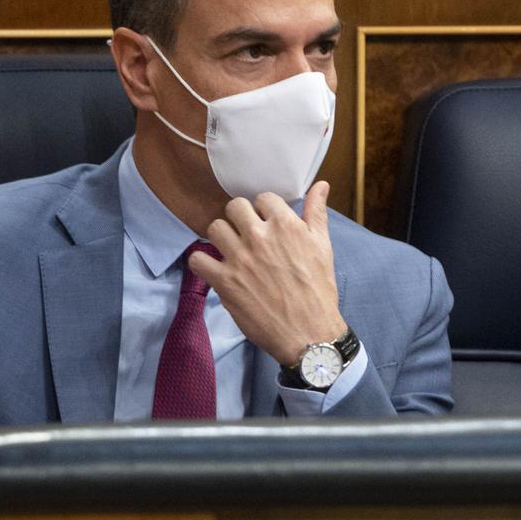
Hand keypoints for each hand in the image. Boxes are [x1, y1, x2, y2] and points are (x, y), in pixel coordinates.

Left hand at [188, 181, 346, 366]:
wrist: (308, 333)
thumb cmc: (318, 291)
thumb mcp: (322, 247)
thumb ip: (316, 213)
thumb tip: (320, 185)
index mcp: (285, 225)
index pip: (263, 198)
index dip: (264, 210)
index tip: (266, 223)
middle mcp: (259, 237)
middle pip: (234, 207)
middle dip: (240, 218)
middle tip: (246, 234)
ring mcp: (240, 259)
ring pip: (215, 228)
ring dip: (222, 236)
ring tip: (230, 249)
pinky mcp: (225, 282)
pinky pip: (198, 259)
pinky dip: (201, 262)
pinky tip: (213, 267)